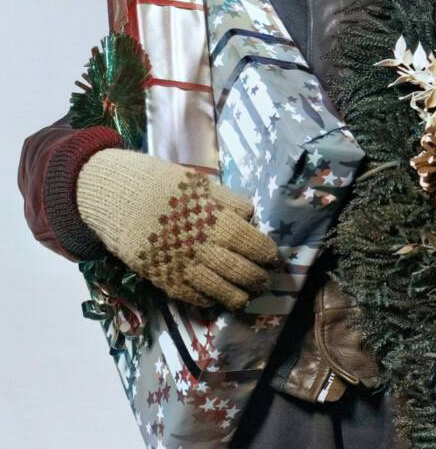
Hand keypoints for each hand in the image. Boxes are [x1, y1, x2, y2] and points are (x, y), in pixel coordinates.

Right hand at [76, 148, 278, 309]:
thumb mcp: (197, 183)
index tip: (273, 257)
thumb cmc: (159, 183)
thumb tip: (249, 215)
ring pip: (219, 289)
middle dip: (258, 278)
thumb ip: (225, 200)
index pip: (249, 240)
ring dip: (238, 296)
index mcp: (213, 218)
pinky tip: (217, 299)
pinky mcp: (163, 277)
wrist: (115, 195)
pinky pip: (192, 295)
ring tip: (248, 296)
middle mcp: (201, 244)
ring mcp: (181, 264)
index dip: (265, 251)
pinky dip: (208, 299)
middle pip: (239, 269)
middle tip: (266, 280)